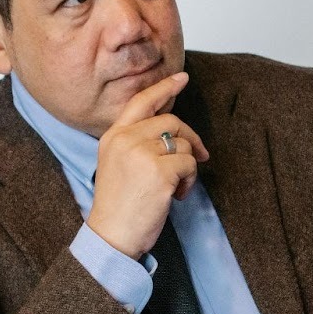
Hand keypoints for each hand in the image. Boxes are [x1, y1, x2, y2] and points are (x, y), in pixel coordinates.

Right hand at [87, 72, 210, 258]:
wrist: (112, 236)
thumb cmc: (119, 206)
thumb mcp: (118, 164)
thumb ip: (136, 143)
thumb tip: (174, 131)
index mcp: (113, 136)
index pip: (141, 101)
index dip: (164, 88)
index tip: (182, 78)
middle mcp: (125, 139)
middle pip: (172, 122)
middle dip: (191, 139)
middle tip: (200, 157)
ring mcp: (142, 154)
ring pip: (183, 144)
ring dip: (189, 166)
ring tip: (176, 187)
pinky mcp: (159, 172)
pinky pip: (190, 164)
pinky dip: (190, 181)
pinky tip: (176, 196)